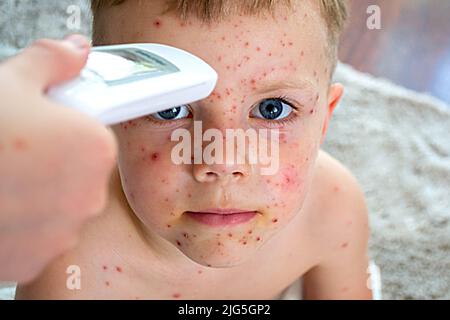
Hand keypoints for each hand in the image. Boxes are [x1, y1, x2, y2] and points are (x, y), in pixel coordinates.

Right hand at [0, 35, 116, 282]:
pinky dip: (18, 228)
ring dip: (35, 199)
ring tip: (1, 180)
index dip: (65, 133)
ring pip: (56, 210)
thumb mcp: (11, 80)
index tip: (41, 131)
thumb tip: (77, 51)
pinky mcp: (33, 262)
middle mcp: (89, 198)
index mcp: (96, 151)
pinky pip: (34, 240)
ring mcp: (61, 234)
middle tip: (14, 153)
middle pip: (77, 177)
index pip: (94, 141)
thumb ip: (54, 62)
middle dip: (51, 166)